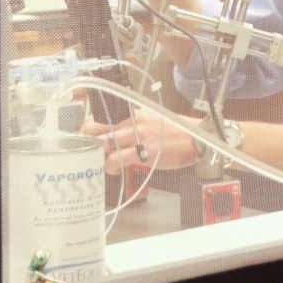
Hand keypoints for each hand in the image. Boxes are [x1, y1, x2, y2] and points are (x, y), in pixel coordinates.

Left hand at [82, 108, 198, 174]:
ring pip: (103, 143)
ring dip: (99, 156)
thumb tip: (116, 130)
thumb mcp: (151, 118)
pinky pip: (116, 159)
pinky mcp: (143, 151)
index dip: (88, 126)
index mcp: (132, 112)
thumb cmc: (175, 131)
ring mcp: (137, 136)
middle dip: (87, 141)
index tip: (88, 137)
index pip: (99, 113)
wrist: (194, 139)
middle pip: (94, 127)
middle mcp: (131, 121)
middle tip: (91, 151)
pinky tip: (115, 170)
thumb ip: (133, 122)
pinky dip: (111, 167)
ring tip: (105, 162)